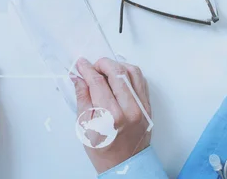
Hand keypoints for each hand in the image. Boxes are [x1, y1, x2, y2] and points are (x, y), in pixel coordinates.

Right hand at [73, 57, 151, 173]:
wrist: (125, 164)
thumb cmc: (103, 150)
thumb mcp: (84, 126)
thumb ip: (82, 98)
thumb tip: (78, 78)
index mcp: (111, 116)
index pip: (98, 82)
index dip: (87, 69)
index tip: (81, 64)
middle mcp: (130, 109)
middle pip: (117, 72)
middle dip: (102, 64)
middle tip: (92, 66)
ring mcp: (142, 107)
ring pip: (132, 72)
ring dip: (117, 66)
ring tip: (106, 70)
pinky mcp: (148, 106)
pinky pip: (141, 81)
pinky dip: (129, 73)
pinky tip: (119, 77)